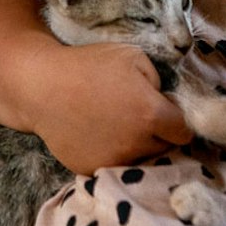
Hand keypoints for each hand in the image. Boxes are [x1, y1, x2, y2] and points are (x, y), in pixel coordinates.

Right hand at [30, 42, 194, 174]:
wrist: (41, 87)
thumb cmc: (87, 66)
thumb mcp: (132, 56)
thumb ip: (157, 80)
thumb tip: (164, 100)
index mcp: (151, 115)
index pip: (184, 132)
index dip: (177, 120)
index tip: (165, 112)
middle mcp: (137, 144)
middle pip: (164, 148)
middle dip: (158, 135)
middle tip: (139, 117)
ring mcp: (114, 160)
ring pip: (140, 160)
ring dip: (136, 147)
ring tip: (118, 126)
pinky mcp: (92, 169)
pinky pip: (113, 166)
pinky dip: (111, 154)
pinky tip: (98, 135)